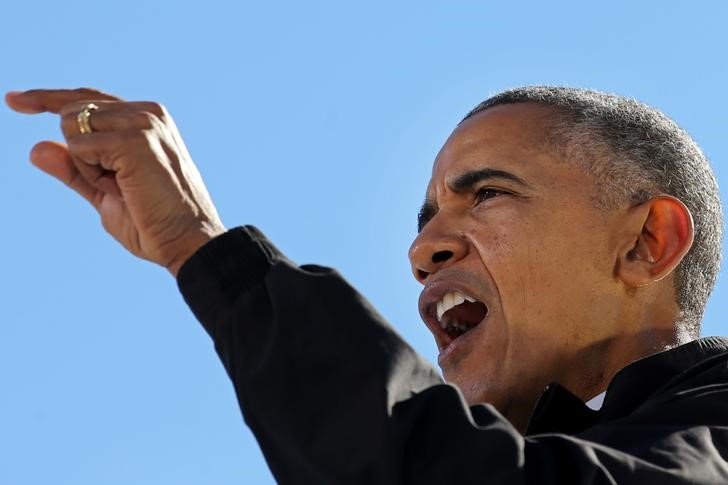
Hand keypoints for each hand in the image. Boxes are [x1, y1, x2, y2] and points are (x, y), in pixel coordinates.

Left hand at [6, 88, 226, 275]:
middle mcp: (147, 112)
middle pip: (71, 111)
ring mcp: (144, 122)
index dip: (47, 99)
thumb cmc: (154, 223)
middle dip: (79, 155)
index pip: (86, 100)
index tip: (13, 100)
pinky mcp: (136, 138)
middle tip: (118, 186)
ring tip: (126, 187)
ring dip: (86, 165)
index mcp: (146, 119)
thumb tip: (35, 147)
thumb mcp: (105, 193)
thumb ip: (74, 169)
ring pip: (72, 125)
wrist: (186, 242)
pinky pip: (80, 146)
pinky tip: (126, 187)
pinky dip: (91, 172)